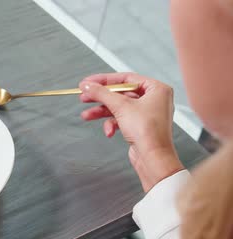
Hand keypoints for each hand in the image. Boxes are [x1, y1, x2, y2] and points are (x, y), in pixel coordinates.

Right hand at [79, 72, 184, 191]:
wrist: (153, 158)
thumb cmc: (147, 131)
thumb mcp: (120, 106)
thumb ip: (102, 93)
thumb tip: (87, 85)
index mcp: (156, 89)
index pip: (126, 78)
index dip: (104, 80)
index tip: (88, 82)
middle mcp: (153, 99)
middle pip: (120, 93)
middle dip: (101, 98)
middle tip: (84, 97)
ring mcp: (147, 114)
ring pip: (118, 107)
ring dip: (102, 112)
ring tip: (87, 115)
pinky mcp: (140, 126)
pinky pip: (122, 119)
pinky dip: (112, 124)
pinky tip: (108, 131)